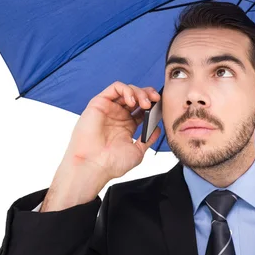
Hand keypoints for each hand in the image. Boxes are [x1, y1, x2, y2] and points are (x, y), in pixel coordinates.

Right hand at [42, 81, 160, 210]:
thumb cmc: (111, 164)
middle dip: (148, 95)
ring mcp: (109, 109)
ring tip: (145, 103)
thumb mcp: (137, 152)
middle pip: (136, 97)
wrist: (94, 166)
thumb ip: (147, 139)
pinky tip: (132, 101)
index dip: (153, 105)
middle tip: (156, 100)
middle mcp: (118, 116)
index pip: (142, 109)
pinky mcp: (99, 103)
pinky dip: (126, 90)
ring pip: (127, 90)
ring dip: (139, 92)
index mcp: (127, 126)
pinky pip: (115, 88)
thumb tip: (157, 129)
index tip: (161, 108)